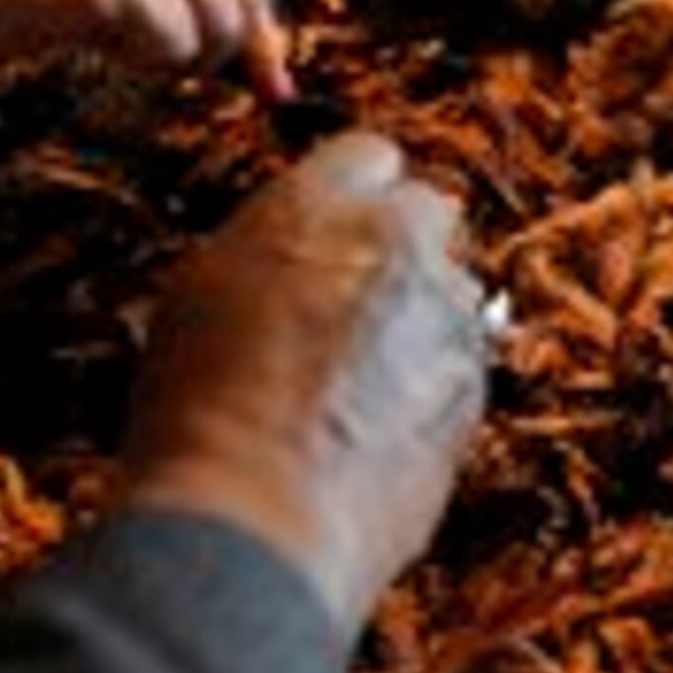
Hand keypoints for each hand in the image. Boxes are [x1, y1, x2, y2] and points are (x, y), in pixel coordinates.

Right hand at [0, 0, 293, 96]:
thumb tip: (211, 33)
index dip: (260, 27)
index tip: (274, 74)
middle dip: (241, 52)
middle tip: (240, 88)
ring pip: (213, 25)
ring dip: (177, 55)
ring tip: (115, 44)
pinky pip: (169, 44)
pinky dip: (140, 58)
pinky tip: (89, 36)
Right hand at [118, 133, 490, 634]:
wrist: (252, 518)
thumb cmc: (198, 416)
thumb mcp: (198, 297)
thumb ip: (269, 249)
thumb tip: (297, 252)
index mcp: (314, 206)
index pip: (365, 154)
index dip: (351, 195)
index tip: (337, 227)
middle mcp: (395, 243)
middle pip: (428, 210)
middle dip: (402, 244)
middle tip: (357, 296)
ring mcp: (447, 316)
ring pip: (453, 289)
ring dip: (422, 316)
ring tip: (360, 378)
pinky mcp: (475, 387)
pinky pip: (461, 363)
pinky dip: (431, 384)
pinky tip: (377, 426)